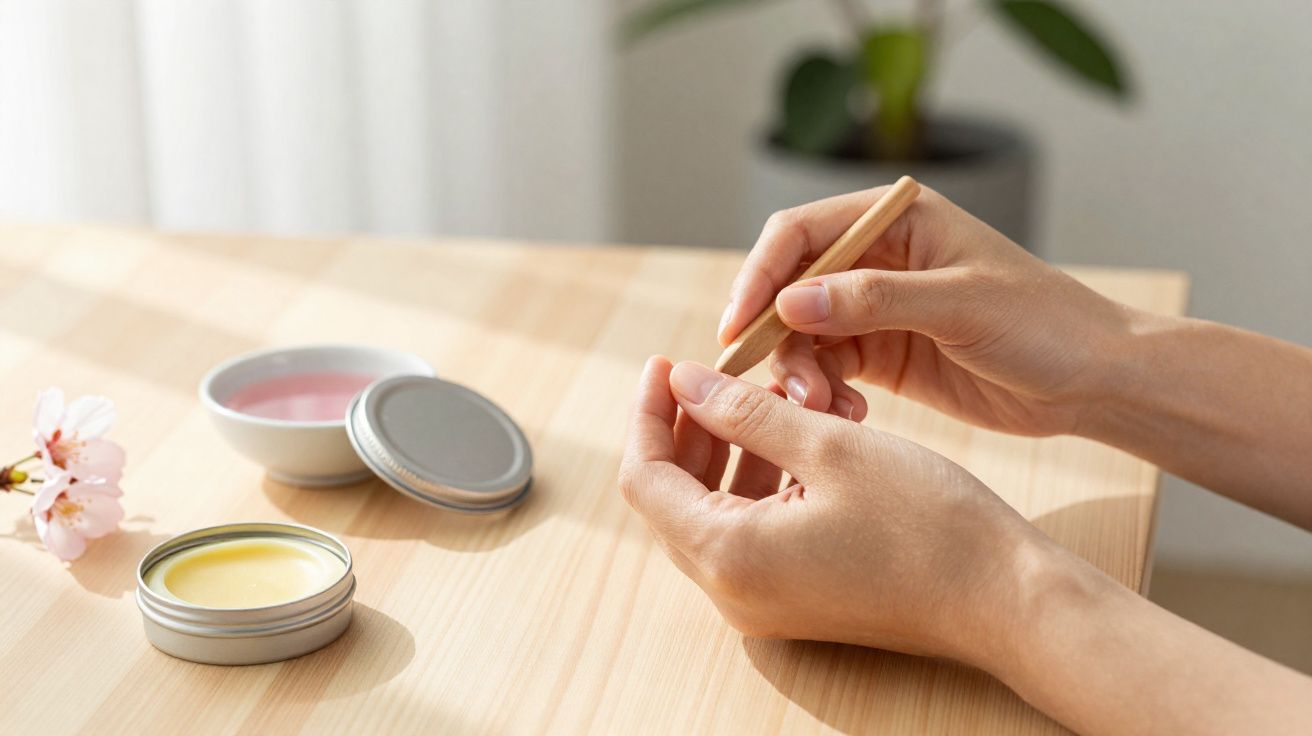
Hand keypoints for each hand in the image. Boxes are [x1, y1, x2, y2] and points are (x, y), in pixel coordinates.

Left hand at [619, 356, 1049, 663]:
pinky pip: (751, 532)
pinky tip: (795, 437)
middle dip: (687, 429)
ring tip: (766, 395)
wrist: (1004, 599)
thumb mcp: (827, 446)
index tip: (665, 363)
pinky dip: (760, 482)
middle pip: (671, 497)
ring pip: (712, 511)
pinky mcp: (795, 600)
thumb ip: (744, 412)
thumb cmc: (926, 522)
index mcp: (728, 555)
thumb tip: (685, 382)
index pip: (645, 477)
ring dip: (728, 451)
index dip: (649, 413)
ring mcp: (763, 603)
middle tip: (712, 373)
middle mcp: (732, 592)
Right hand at [719, 185, 1133, 435]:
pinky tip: (847, 417)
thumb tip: (791, 301)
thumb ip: (874, 300)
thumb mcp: (960, 304)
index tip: (739, 325)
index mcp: (897, 220)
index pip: (802, 233)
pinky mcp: (883, 355)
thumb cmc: (1044, 324)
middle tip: (778, 385)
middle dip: (776, 336)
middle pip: (791, 287)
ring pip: (803, 335)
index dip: (761, 274)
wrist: (1092, 381)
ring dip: (800, 373)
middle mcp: (878, 258)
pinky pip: (828, 370)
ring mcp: (877, 309)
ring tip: (821, 410)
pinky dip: (825, 394)